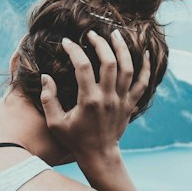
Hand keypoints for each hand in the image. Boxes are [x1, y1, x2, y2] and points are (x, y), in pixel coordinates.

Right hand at [39, 29, 150, 167]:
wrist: (99, 155)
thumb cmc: (75, 139)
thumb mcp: (55, 122)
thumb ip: (48, 99)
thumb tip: (46, 76)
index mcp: (88, 100)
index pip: (83, 67)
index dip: (74, 50)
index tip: (67, 42)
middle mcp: (107, 98)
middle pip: (109, 62)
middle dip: (101, 44)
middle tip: (92, 34)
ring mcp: (121, 101)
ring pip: (128, 68)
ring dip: (122, 49)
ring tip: (115, 34)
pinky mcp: (130, 104)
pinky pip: (142, 83)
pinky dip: (145, 67)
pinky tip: (145, 52)